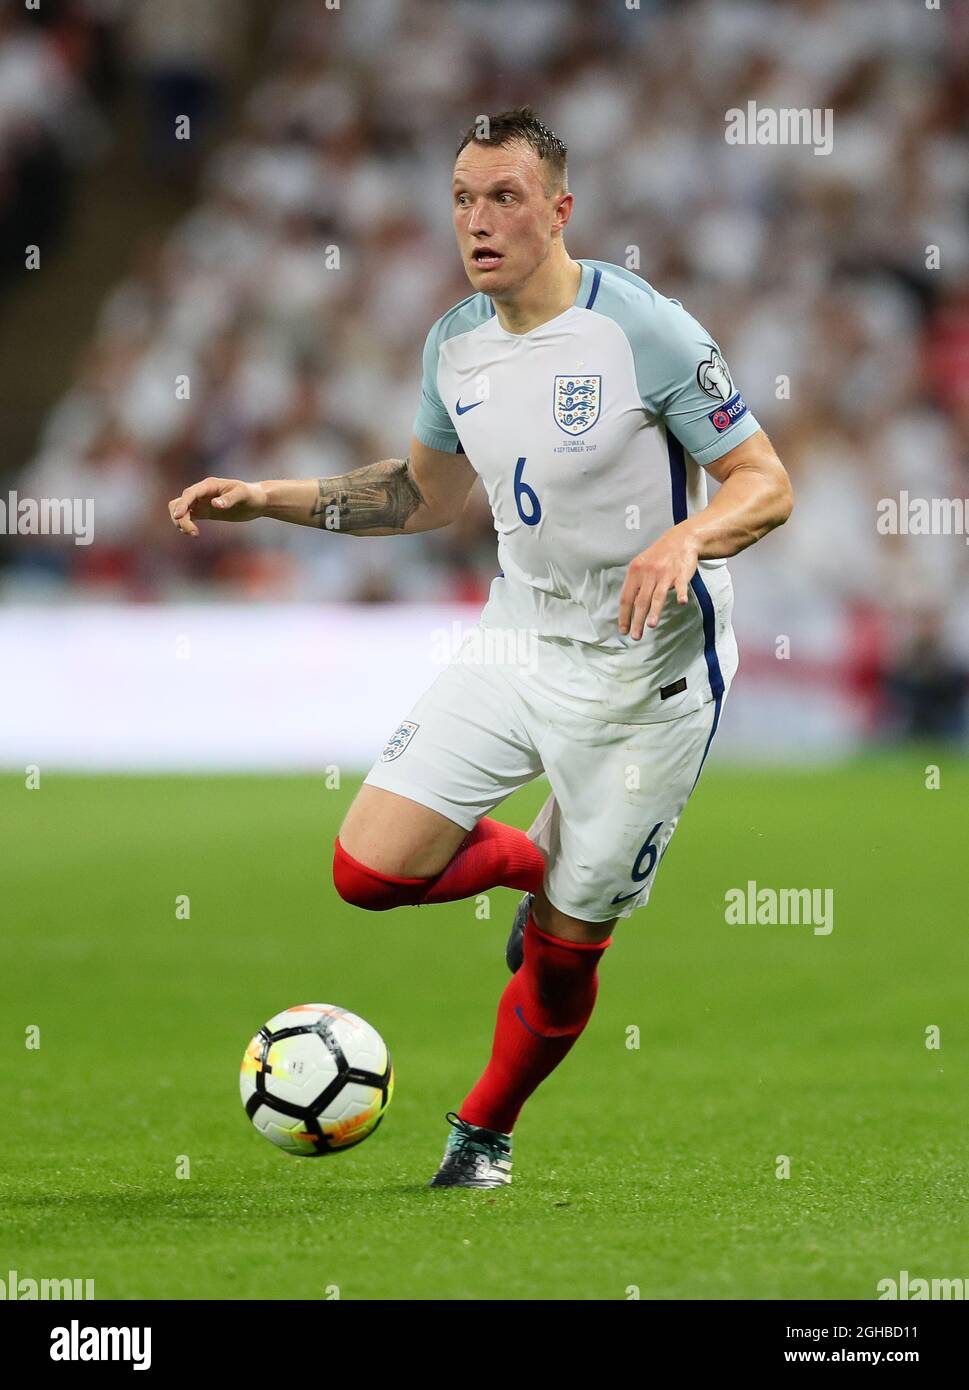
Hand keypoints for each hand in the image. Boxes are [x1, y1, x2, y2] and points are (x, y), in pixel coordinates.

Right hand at [168, 477, 266, 535]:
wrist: (257, 501)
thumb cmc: (251, 495)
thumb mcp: (242, 495)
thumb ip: (229, 499)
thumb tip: (214, 504)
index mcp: (209, 485)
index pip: (189, 494)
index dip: (182, 505)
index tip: (177, 517)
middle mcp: (202, 492)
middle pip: (180, 502)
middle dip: (180, 517)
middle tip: (193, 532)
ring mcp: (201, 502)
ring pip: (181, 510)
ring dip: (181, 522)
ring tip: (194, 534)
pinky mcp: (204, 511)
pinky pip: (188, 517)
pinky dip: (186, 524)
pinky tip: (194, 533)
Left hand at [618, 524, 699, 638]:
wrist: (681, 539)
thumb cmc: (659, 555)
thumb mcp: (642, 565)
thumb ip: (636, 584)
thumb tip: (627, 607)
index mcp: (635, 572)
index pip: (626, 597)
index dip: (624, 615)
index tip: (623, 630)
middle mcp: (648, 573)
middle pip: (640, 600)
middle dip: (636, 620)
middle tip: (635, 636)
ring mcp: (665, 573)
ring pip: (658, 595)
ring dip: (654, 611)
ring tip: (651, 625)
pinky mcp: (681, 573)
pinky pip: (681, 585)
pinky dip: (681, 594)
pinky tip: (681, 603)